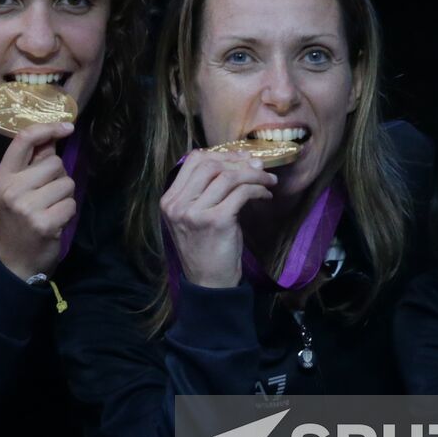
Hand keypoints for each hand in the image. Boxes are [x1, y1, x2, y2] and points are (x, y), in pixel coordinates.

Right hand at [0, 121, 77, 280]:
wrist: (14, 260)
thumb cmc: (18, 220)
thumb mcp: (16, 189)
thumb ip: (32, 163)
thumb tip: (53, 136)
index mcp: (2, 177)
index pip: (23, 140)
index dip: (48, 128)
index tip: (66, 127)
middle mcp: (12, 189)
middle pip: (55, 162)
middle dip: (58, 177)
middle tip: (46, 196)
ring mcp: (27, 207)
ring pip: (66, 183)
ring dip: (64, 196)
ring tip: (49, 209)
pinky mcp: (45, 223)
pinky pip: (71, 204)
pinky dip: (68, 213)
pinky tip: (54, 222)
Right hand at [159, 150, 276, 287]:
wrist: (209, 282)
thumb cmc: (206, 248)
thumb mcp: (195, 216)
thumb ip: (204, 190)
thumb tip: (238, 160)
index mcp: (169, 200)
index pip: (192, 160)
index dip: (220, 154)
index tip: (240, 158)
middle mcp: (177, 205)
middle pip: (210, 164)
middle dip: (239, 162)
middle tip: (259, 167)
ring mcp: (195, 213)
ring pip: (228, 176)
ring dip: (254, 175)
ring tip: (267, 180)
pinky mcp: (216, 221)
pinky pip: (242, 193)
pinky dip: (258, 189)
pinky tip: (265, 195)